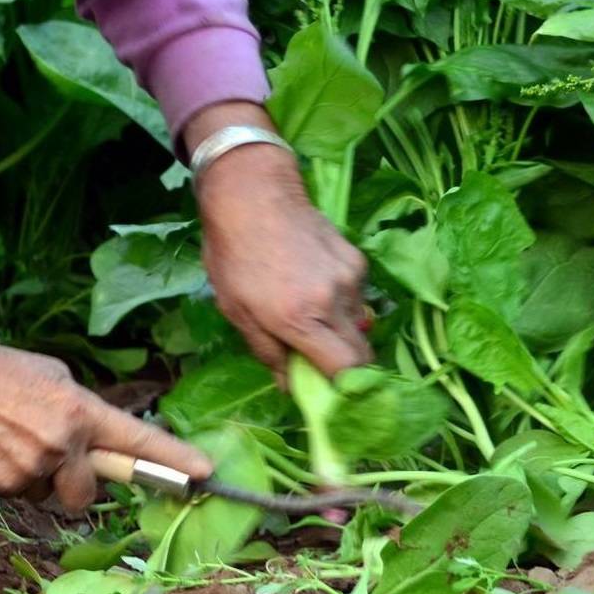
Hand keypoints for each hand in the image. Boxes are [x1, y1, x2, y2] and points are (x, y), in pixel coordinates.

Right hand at [0, 311, 211, 508]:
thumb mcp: (52, 377)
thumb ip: (82, 413)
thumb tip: (103, 443)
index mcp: (78, 409)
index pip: (136, 441)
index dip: (174, 460)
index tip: (205, 474)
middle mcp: (62, 442)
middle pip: (89, 492)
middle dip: (76, 482)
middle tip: (51, 455)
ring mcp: (32, 467)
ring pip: (52, 496)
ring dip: (40, 479)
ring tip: (12, 443)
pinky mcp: (3, 485)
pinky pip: (22, 496)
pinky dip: (13, 480)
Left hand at [184, 102, 372, 377]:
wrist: (254, 195)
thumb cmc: (233, 255)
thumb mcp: (236, 310)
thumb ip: (267, 352)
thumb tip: (290, 386)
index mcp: (299, 320)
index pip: (346, 372)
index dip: (345, 391)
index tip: (335, 398)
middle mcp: (333, 303)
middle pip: (361, 355)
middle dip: (347, 368)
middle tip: (322, 365)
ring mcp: (349, 280)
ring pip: (358, 324)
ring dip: (340, 331)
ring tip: (308, 312)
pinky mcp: (357, 260)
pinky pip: (357, 296)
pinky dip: (341, 302)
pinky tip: (313, 284)